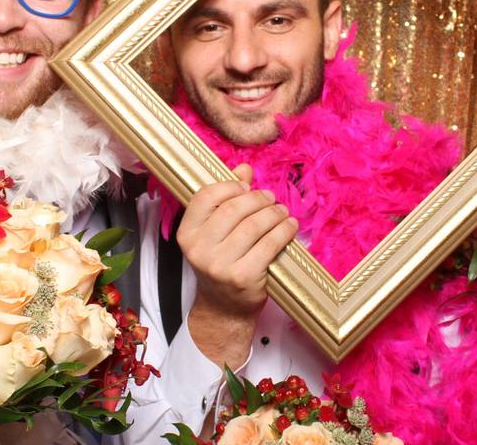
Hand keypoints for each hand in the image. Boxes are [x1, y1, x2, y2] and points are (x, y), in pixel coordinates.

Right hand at [179, 164, 296, 366]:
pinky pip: (269, 244)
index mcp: (186, 234)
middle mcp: (199, 249)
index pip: (205, 196)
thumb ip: (226, 200)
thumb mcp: (215, 233)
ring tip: (282, 212)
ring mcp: (220, 265)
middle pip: (234, 208)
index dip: (230, 186)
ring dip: (274, 213)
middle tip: (271, 199)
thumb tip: (244, 168)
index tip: (246, 188)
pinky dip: (284, 231)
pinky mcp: (244, 277)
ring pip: (254, 225)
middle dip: (258, 199)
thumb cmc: (221, 263)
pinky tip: (289, 226)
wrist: (224, 309)